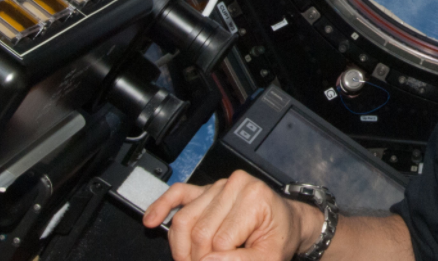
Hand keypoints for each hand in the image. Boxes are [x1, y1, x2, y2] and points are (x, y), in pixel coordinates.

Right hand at [143, 171, 320, 260]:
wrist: (286, 222)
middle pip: (199, 231)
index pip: (220, 241)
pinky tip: (150, 220)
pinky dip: (162, 207)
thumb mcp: (270, 257)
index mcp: (254, 198)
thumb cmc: (279, 237)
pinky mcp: (206, 188)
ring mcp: (218, 185)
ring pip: (184, 219)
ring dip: (181, 247)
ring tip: (188, 260)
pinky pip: (179, 194)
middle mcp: (235, 185)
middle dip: (196, 257)